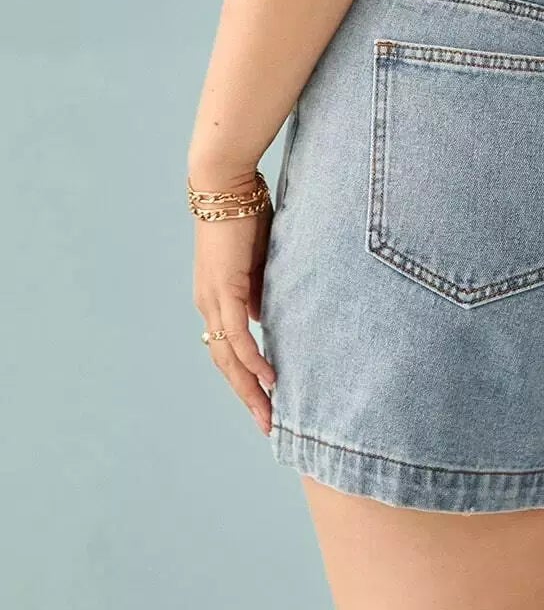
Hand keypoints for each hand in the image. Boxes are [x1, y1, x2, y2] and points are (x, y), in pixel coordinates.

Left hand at [192, 179, 278, 435]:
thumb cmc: (245, 212)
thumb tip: (268, 315)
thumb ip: (261, 288)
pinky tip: (268, 378)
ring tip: (268, 414)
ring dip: (249, 388)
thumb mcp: (259, 258)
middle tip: (268, 425)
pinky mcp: (224, 289)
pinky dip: (253, 359)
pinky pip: (238, 335)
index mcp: (216, 298)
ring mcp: (214, 299)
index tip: (267, 399)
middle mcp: (209, 305)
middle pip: (225, 364)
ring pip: (228, 357)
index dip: (246, 376)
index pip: (229, 349)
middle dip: (247, 396)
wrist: (225, 184)